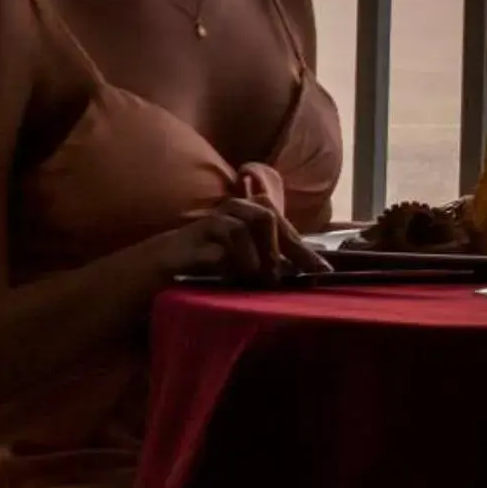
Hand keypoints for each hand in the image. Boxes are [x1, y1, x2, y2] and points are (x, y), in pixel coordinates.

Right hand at [166, 197, 330, 283]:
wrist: (164, 263)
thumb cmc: (212, 260)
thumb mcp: (248, 258)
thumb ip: (275, 257)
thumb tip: (312, 269)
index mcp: (251, 210)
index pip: (284, 226)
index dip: (303, 249)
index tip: (322, 271)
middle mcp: (233, 207)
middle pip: (265, 217)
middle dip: (276, 251)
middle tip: (276, 279)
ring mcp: (212, 220)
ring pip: (241, 231)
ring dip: (251, 260)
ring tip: (252, 280)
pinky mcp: (193, 238)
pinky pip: (219, 251)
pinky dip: (229, 268)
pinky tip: (227, 280)